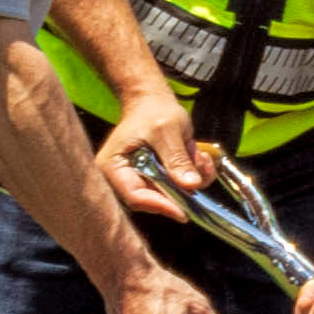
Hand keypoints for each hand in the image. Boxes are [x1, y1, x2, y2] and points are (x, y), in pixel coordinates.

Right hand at [100, 97, 209, 218]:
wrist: (153, 102)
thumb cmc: (153, 111)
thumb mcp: (167, 130)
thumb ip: (177, 158)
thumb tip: (190, 185)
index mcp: (113, 166)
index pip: (134, 195)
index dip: (160, 204)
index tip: (183, 210)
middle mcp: (122, 178)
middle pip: (151, 201)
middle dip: (180, 190)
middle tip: (199, 172)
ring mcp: (139, 180)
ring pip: (169, 197)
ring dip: (190, 180)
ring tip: (198, 155)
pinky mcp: (155, 181)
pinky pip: (177, 190)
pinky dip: (194, 177)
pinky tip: (199, 157)